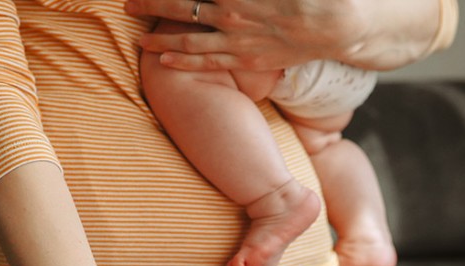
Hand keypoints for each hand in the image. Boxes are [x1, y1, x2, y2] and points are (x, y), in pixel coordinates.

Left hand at [125, 0, 366, 71]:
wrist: (335, 24)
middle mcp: (231, 12)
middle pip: (179, 7)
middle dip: (150, 4)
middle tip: (128, 3)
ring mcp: (237, 39)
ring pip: (186, 38)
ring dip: (158, 35)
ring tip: (137, 35)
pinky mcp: (246, 59)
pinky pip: (207, 61)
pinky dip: (181, 58)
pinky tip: (161, 57)